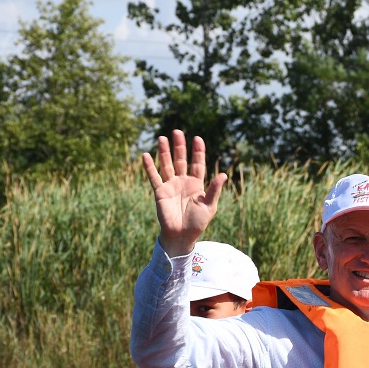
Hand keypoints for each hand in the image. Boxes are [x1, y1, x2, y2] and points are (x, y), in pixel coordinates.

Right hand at [141, 129, 227, 256]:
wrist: (182, 236)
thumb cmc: (197, 223)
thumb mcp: (209, 206)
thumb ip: (214, 190)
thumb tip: (223, 175)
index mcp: (196, 184)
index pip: (197, 164)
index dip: (198, 152)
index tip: (197, 138)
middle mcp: (183, 182)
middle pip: (181, 160)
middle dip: (179, 146)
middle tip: (177, 131)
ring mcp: (171, 186)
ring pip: (167, 165)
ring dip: (164, 152)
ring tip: (162, 138)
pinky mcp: (160, 192)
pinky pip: (154, 177)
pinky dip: (149, 167)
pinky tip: (145, 155)